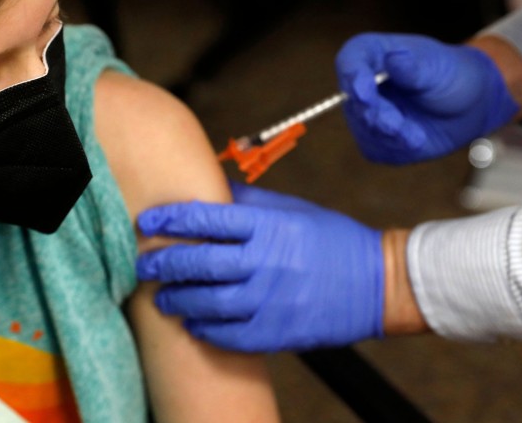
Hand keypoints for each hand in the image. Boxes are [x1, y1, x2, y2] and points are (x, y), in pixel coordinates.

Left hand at [136, 182, 382, 351]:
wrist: (378, 284)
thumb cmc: (332, 241)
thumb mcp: (292, 210)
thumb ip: (248, 203)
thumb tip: (210, 187)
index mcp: (269, 226)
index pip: (206, 218)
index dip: (170, 219)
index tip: (148, 222)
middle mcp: (267, 261)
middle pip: (200, 262)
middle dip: (164, 263)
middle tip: (143, 264)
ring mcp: (272, 299)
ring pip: (209, 302)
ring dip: (178, 300)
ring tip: (162, 298)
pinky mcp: (278, 331)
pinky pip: (230, 334)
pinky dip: (205, 330)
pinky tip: (193, 323)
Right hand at [335, 32, 518, 163]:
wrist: (469, 105)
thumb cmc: (451, 75)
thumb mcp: (438, 67)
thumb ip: (414, 67)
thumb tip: (394, 59)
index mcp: (372, 53)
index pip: (350, 61)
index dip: (352, 76)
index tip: (363, 92)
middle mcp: (362, 84)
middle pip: (353, 101)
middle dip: (375, 115)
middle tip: (396, 125)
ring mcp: (366, 113)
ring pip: (363, 129)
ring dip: (389, 137)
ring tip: (417, 137)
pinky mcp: (375, 139)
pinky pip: (376, 149)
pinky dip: (396, 149)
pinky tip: (417, 140)